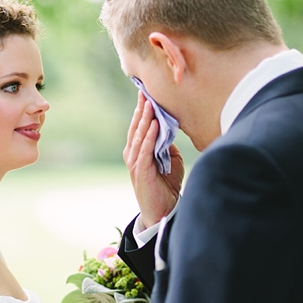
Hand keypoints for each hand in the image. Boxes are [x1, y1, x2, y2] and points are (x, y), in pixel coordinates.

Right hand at [124, 92, 184, 227]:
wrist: (162, 210)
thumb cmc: (166, 185)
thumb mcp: (169, 160)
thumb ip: (166, 144)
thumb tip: (169, 129)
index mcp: (137, 150)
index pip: (139, 126)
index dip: (142, 110)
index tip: (146, 94)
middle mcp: (132, 154)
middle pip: (136, 127)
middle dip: (141, 109)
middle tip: (145, 92)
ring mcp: (135, 163)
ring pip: (139, 136)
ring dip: (145, 120)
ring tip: (149, 104)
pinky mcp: (141, 171)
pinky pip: (145, 150)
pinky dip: (149, 137)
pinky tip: (153, 126)